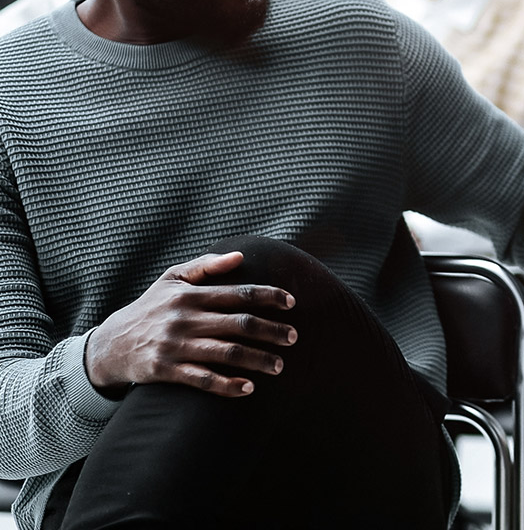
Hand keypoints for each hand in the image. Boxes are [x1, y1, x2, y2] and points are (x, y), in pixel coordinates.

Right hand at [84, 251, 297, 397]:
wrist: (108, 344)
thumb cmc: (149, 308)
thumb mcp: (170, 279)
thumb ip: (206, 265)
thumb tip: (240, 256)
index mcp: (190, 295)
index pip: (239, 293)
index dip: (269, 297)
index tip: (292, 302)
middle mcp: (185, 319)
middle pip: (240, 324)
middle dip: (272, 331)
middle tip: (294, 338)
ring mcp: (175, 346)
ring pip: (226, 353)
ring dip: (258, 360)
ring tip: (279, 365)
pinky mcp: (165, 370)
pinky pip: (202, 379)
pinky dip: (227, 385)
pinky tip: (248, 388)